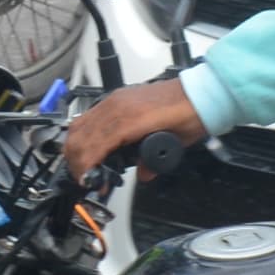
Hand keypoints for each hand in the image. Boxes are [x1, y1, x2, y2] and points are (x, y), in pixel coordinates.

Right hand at [65, 77, 206, 177]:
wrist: (200, 92)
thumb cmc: (191, 113)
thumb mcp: (175, 145)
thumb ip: (154, 162)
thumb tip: (142, 174)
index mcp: (132, 118)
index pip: (96, 144)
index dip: (87, 166)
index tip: (89, 182)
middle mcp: (118, 105)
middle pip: (81, 135)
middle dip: (76, 161)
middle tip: (84, 178)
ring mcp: (115, 99)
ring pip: (79, 124)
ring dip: (75, 147)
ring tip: (82, 166)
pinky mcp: (116, 98)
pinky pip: (89, 115)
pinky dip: (83, 134)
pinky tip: (88, 147)